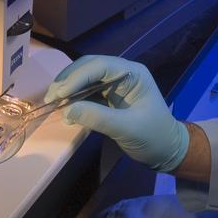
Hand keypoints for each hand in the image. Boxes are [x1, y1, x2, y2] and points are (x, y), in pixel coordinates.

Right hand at [46, 55, 188, 171]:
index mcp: (133, 74)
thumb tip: (67, 110)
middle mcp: (122, 74)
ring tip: (53, 103)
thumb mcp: (127, 129)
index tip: (59, 93)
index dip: (77, 77)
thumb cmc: (153, 137)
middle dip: (68, 80)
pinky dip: (74, 99)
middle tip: (50, 98)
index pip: (100, 66)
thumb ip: (98, 118)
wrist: (166, 151)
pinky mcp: (108, 98)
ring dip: (68, 88)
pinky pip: (86, 92)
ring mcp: (114, 85)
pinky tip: (65, 110)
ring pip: (85, 78)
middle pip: (89, 68)